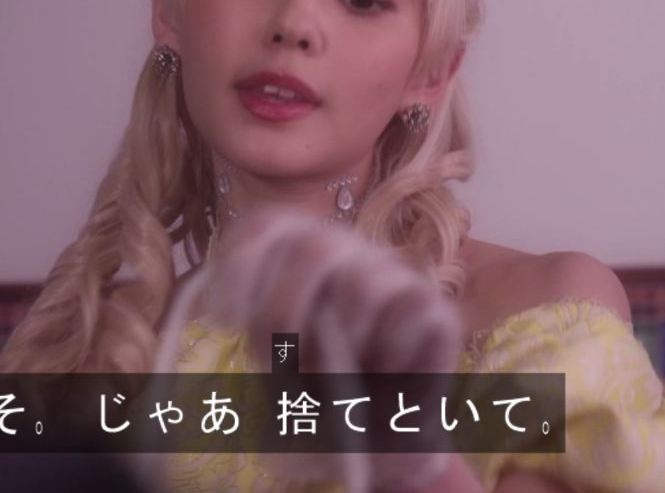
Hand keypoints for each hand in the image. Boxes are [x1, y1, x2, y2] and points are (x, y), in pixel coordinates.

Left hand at [204, 208, 461, 374]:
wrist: (370, 437)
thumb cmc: (308, 386)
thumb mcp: (267, 353)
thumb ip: (260, 321)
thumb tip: (270, 310)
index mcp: (293, 247)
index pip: (264, 227)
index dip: (240, 270)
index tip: (228, 323)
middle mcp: (343, 248)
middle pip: (314, 250)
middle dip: (284, 312)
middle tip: (277, 362)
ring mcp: (392, 274)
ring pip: (365, 284)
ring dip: (340, 342)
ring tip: (332, 377)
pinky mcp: (436, 308)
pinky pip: (414, 316)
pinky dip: (390, 359)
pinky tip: (383, 376)